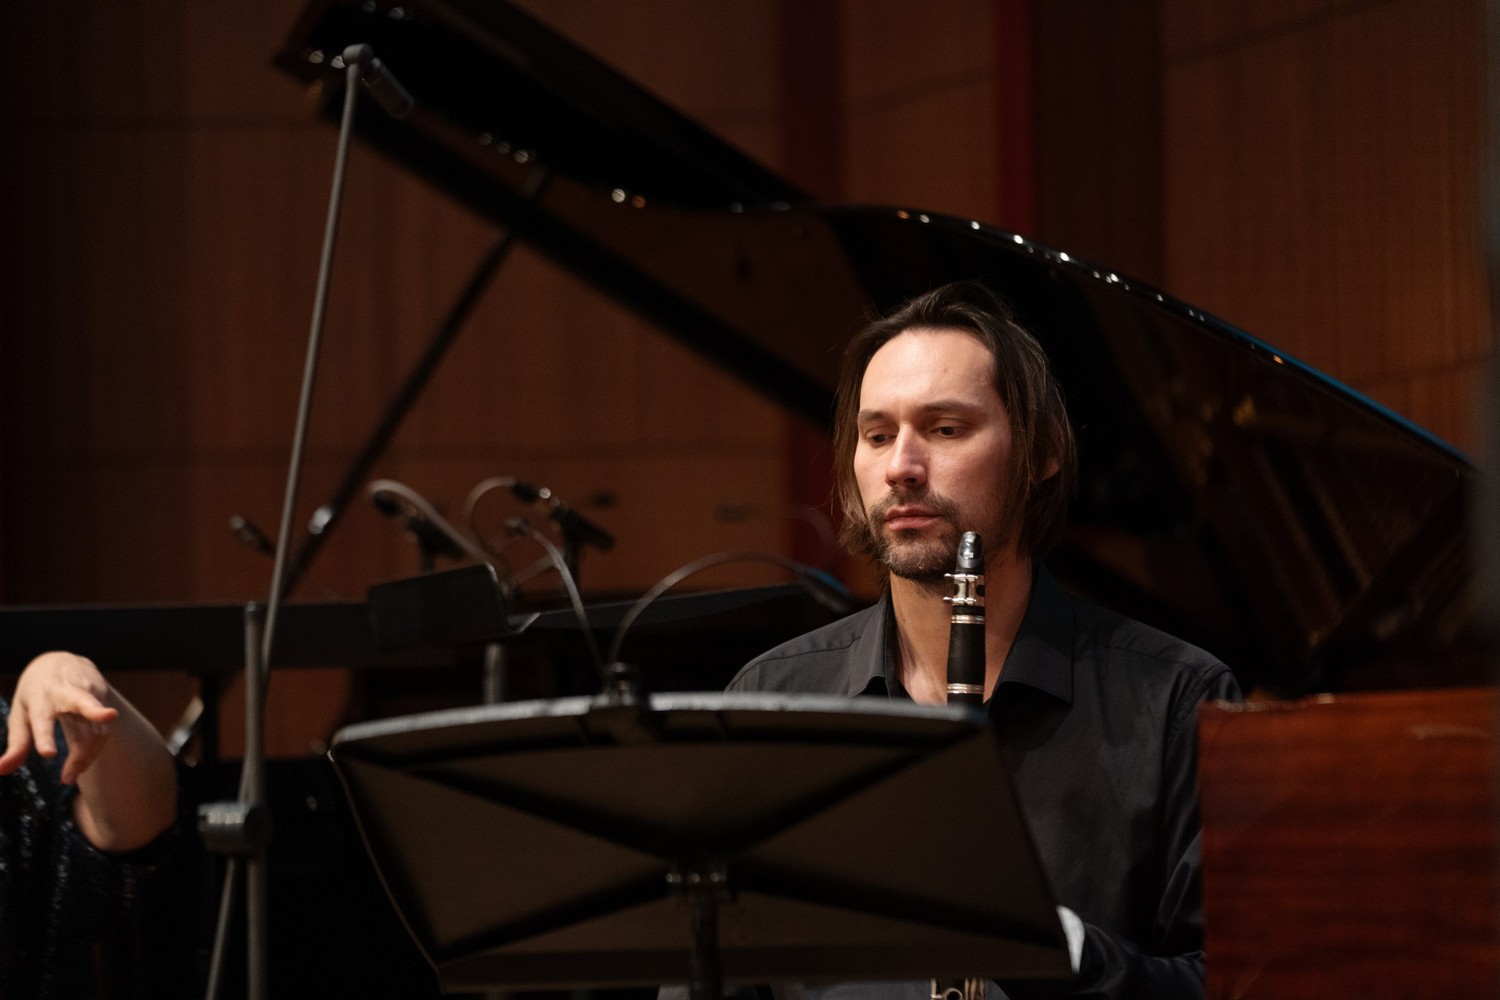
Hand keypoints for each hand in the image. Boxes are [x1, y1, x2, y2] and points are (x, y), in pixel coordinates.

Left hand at [0, 651, 120, 784]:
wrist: (61, 661)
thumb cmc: (36, 694)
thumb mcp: (20, 715)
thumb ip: (16, 744)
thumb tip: (2, 770)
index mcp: (40, 697)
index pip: (42, 718)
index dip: (45, 737)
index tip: (48, 754)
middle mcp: (66, 691)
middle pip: (83, 702)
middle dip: (96, 710)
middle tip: (109, 717)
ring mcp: (89, 691)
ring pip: (96, 726)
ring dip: (87, 755)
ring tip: (71, 776)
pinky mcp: (103, 696)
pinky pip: (103, 729)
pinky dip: (94, 749)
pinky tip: (83, 762)